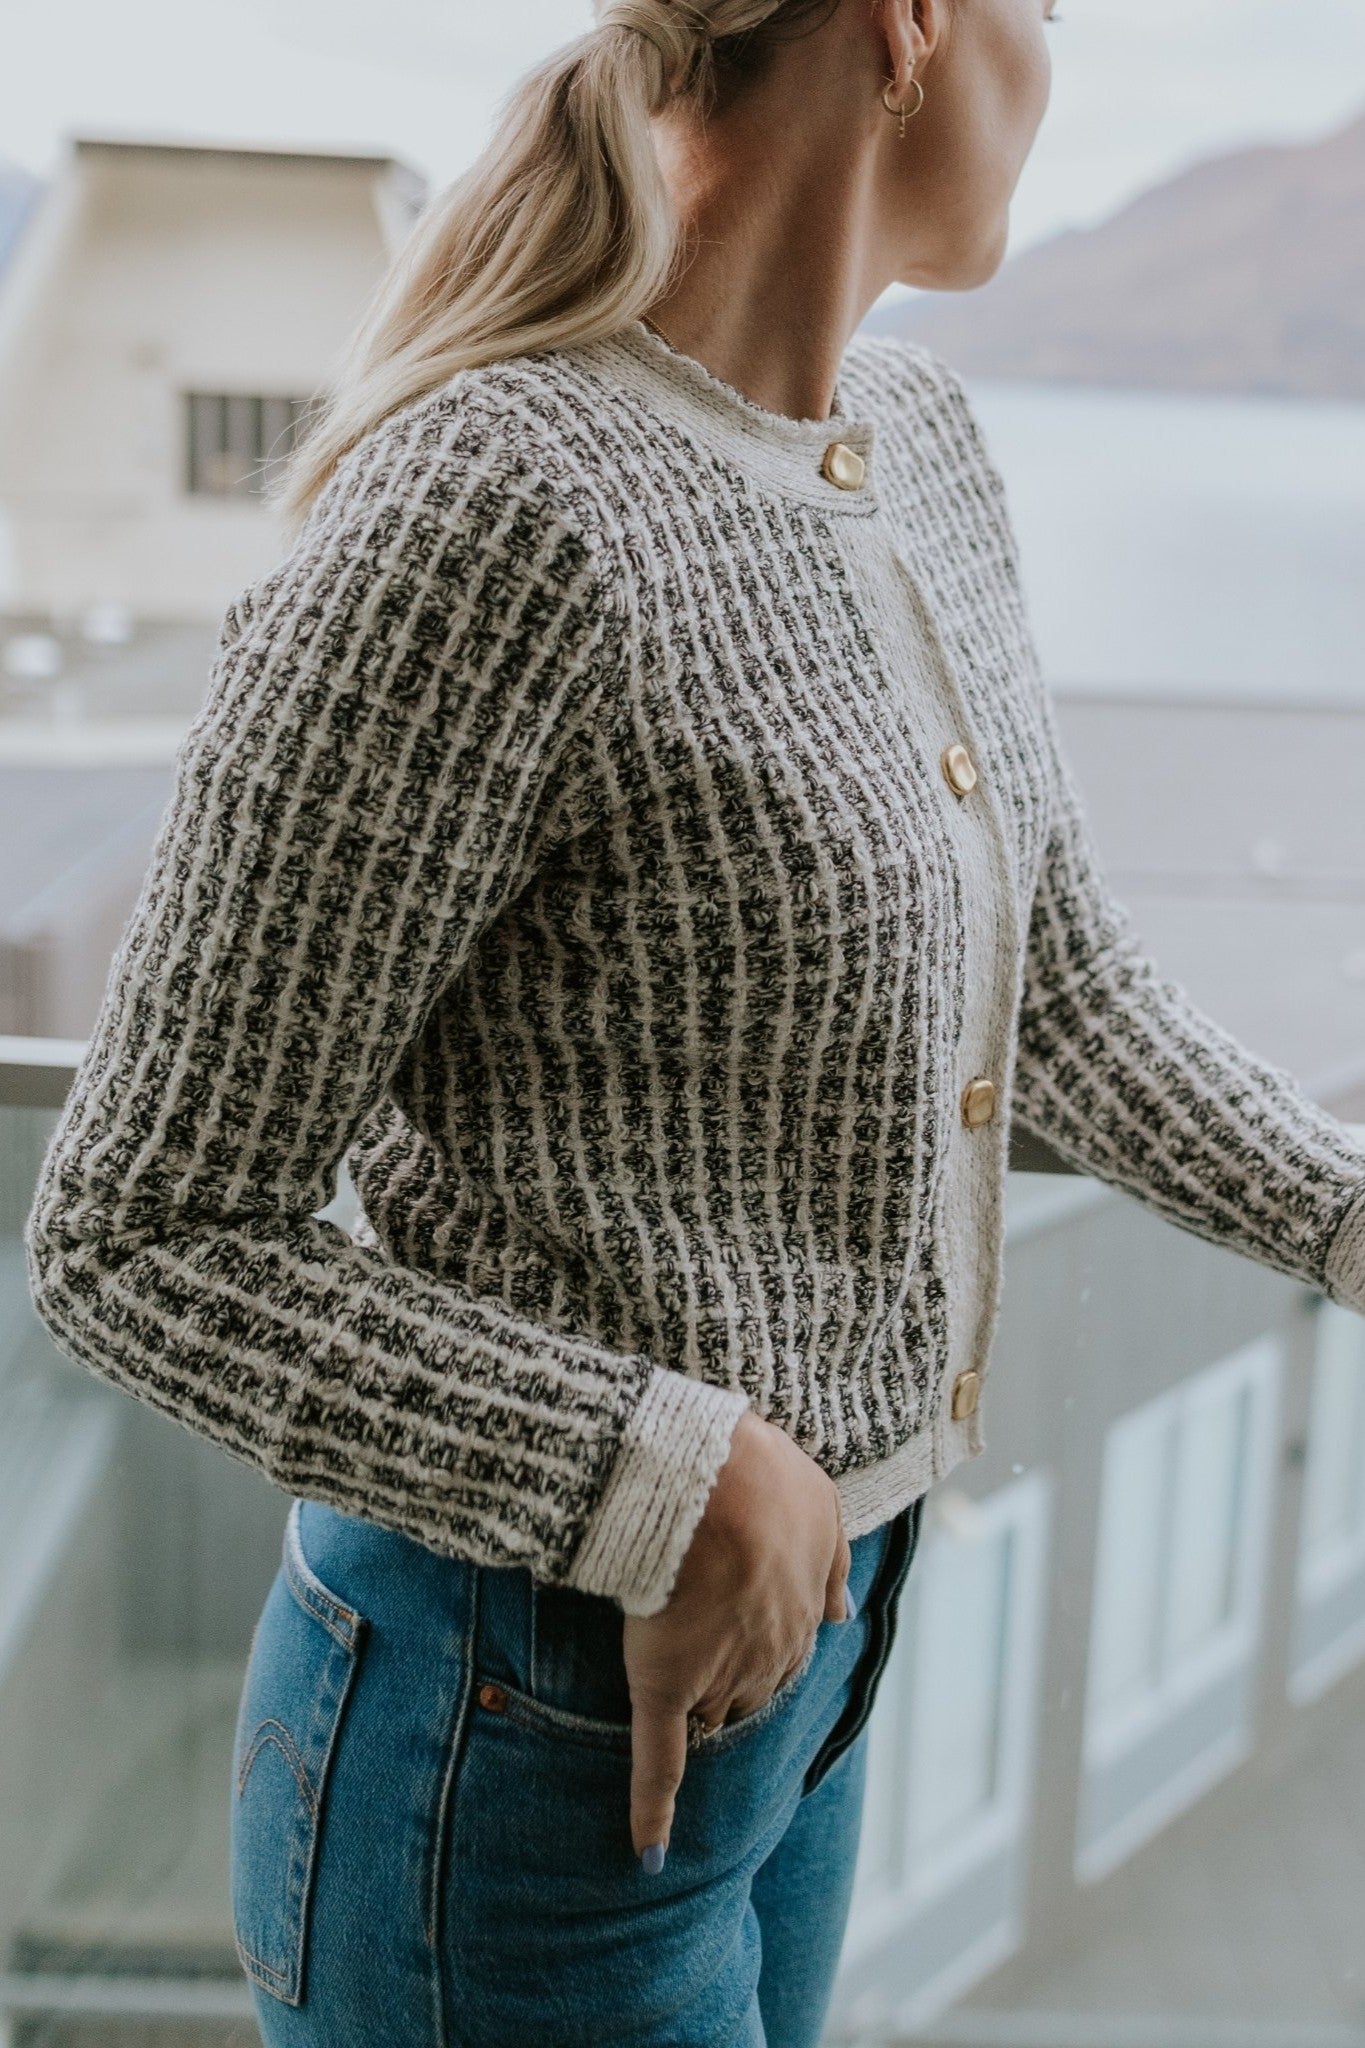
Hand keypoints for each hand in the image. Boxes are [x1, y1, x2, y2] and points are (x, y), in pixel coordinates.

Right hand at [622, 1409, 852, 1866]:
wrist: (718, 1484)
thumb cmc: (766, 1479)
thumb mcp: (822, 1506)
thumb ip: (833, 1563)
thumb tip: (846, 1617)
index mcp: (803, 1614)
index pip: (784, 1655)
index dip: (760, 1651)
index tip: (739, 1644)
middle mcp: (768, 1656)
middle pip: (751, 1691)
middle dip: (733, 1688)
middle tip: (703, 1670)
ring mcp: (717, 1677)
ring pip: (709, 1715)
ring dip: (698, 1720)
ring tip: (675, 1725)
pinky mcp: (665, 1689)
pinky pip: (658, 1763)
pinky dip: (653, 1812)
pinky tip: (649, 1853)